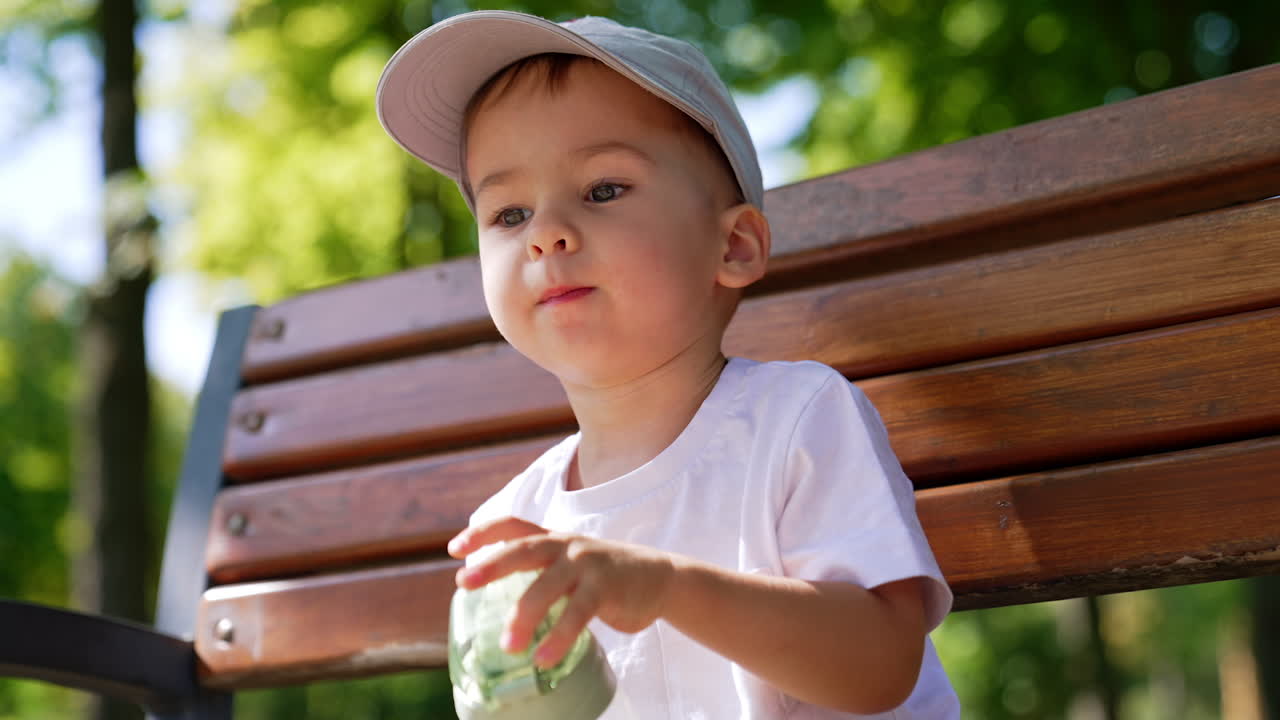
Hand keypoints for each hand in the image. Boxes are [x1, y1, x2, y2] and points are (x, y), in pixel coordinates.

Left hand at [448, 516, 676, 667]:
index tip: (454, 548)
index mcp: (554, 540)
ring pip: (546, 587)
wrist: (661, 577)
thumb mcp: (573, 565)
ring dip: (522, 617)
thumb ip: (543, 576)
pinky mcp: (605, 588)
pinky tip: (543, 657)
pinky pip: (576, 614)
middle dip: (491, 564)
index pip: (513, 526)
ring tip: (509, 646)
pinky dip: (558, 637)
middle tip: (463, 583)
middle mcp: (567, 546)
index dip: (482, 533)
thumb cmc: (606, 576)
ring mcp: (587, 565)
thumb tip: (500, 609)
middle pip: (523, 550)